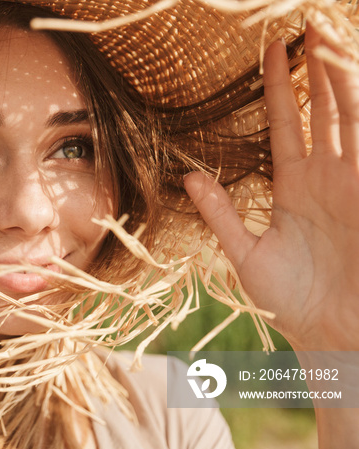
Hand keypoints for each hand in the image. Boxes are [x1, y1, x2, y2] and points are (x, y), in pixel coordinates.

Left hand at [184, 26, 358, 350]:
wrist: (332, 333)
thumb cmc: (291, 301)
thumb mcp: (247, 253)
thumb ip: (222, 213)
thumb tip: (190, 176)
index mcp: (293, 188)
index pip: (286, 126)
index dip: (279, 89)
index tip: (270, 51)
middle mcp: (325, 177)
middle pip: (322, 109)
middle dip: (315, 68)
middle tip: (305, 25)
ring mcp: (352, 180)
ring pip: (348, 114)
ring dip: (340, 74)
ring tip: (326, 35)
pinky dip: (357, 104)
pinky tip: (347, 72)